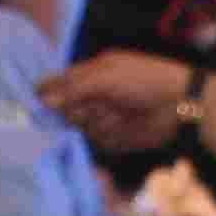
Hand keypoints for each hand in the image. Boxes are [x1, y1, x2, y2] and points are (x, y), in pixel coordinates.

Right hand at [44, 54, 201, 153]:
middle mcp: (93, 96)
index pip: (59, 84)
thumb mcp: (106, 77)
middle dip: (77, 109)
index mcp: (90, 74)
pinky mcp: (114, 138)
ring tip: (119, 111)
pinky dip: (109, 133)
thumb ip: (73, 88)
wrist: (178, 103)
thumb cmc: (143, 80)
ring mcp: (103, 117)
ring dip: (97, 120)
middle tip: (97, 104)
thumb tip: (43, 100)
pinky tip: (125, 124)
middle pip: (66, 109)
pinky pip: (98, 140)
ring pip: (81, 127)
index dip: (47, 92)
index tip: (37, 101)